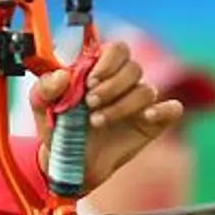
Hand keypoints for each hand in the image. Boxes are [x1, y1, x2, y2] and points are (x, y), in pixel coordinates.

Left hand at [29, 41, 183, 189]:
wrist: (69, 165)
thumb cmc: (59, 130)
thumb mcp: (42, 108)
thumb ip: (44, 88)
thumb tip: (61, 76)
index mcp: (100, 71)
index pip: (117, 49)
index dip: (107, 61)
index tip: (90, 81)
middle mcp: (122, 83)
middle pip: (133, 67)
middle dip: (112, 85)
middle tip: (90, 103)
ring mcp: (138, 103)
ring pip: (146, 90)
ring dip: (121, 105)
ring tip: (97, 121)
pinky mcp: (152, 123)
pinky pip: (172, 109)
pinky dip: (163, 110)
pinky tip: (145, 118)